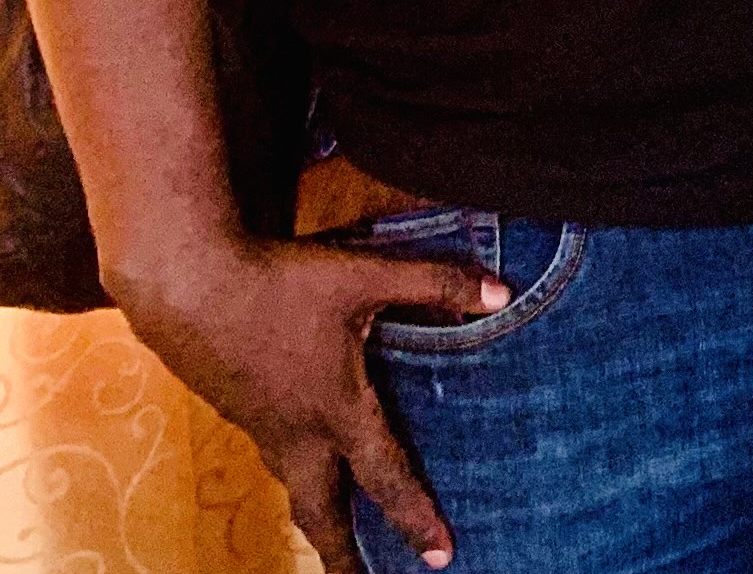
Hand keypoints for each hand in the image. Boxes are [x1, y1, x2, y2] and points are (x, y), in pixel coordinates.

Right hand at [112, 236, 504, 570]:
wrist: (182, 283)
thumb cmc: (277, 284)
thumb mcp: (364, 276)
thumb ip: (435, 284)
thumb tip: (500, 291)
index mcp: (334, 412)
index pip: (385, 478)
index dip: (414, 518)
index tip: (440, 556)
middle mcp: (294, 432)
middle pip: (320, 512)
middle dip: (341, 554)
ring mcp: (258, 424)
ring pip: (292, 484)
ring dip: (317, 513)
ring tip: (335, 531)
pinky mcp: (233, 407)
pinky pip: (271, 453)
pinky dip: (292, 471)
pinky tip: (299, 454)